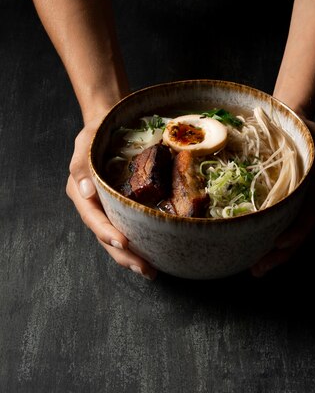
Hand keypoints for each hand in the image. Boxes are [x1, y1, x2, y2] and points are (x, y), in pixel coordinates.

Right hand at [66, 116, 156, 280]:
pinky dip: (141, 240)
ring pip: (118, 236)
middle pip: (106, 235)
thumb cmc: (96, 130)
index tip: (123, 243)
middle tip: (144, 268)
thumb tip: (85, 191)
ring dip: (132, 255)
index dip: (106, 232)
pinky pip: (130, 225)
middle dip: (123, 255)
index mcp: (80, 191)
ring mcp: (108, 206)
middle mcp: (93, 203)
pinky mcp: (122, 204)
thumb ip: (81, 163)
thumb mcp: (85, 140)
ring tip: (150, 270)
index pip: (93, 217)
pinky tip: (156, 252)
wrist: (109, 122)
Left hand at [251, 116, 314, 276]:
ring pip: (287, 234)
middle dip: (281, 254)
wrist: (288, 122)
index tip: (278, 243)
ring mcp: (295, 204)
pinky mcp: (281, 203)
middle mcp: (308, 201)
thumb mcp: (314, 133)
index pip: (309, 216)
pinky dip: (265, 239)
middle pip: (297, 233)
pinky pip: (276, 225)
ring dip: (273, 254)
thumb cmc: (301, 128)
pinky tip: (250, 251)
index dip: (296, 232)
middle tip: (259, 268)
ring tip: (255, 269)